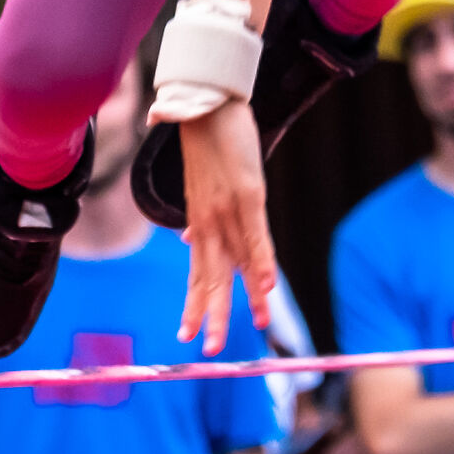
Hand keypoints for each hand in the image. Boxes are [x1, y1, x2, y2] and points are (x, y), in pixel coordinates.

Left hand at [177, 98, 275, 356]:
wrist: (205, 104)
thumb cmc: (208, 144)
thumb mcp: (200, 186)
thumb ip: (200, 218)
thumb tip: (189, 241)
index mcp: (199, 222)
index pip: (197, 272)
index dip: (193, 304)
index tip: (186, 333)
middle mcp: (208, 222)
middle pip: (211, 277)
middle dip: (211, 314)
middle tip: (208, 350)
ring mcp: (228, 210)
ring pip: (234, 263)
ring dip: (244, 299)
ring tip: (256, 327)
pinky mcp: (247, 195)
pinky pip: (256, 236)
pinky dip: (262, 262)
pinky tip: (268, 286)